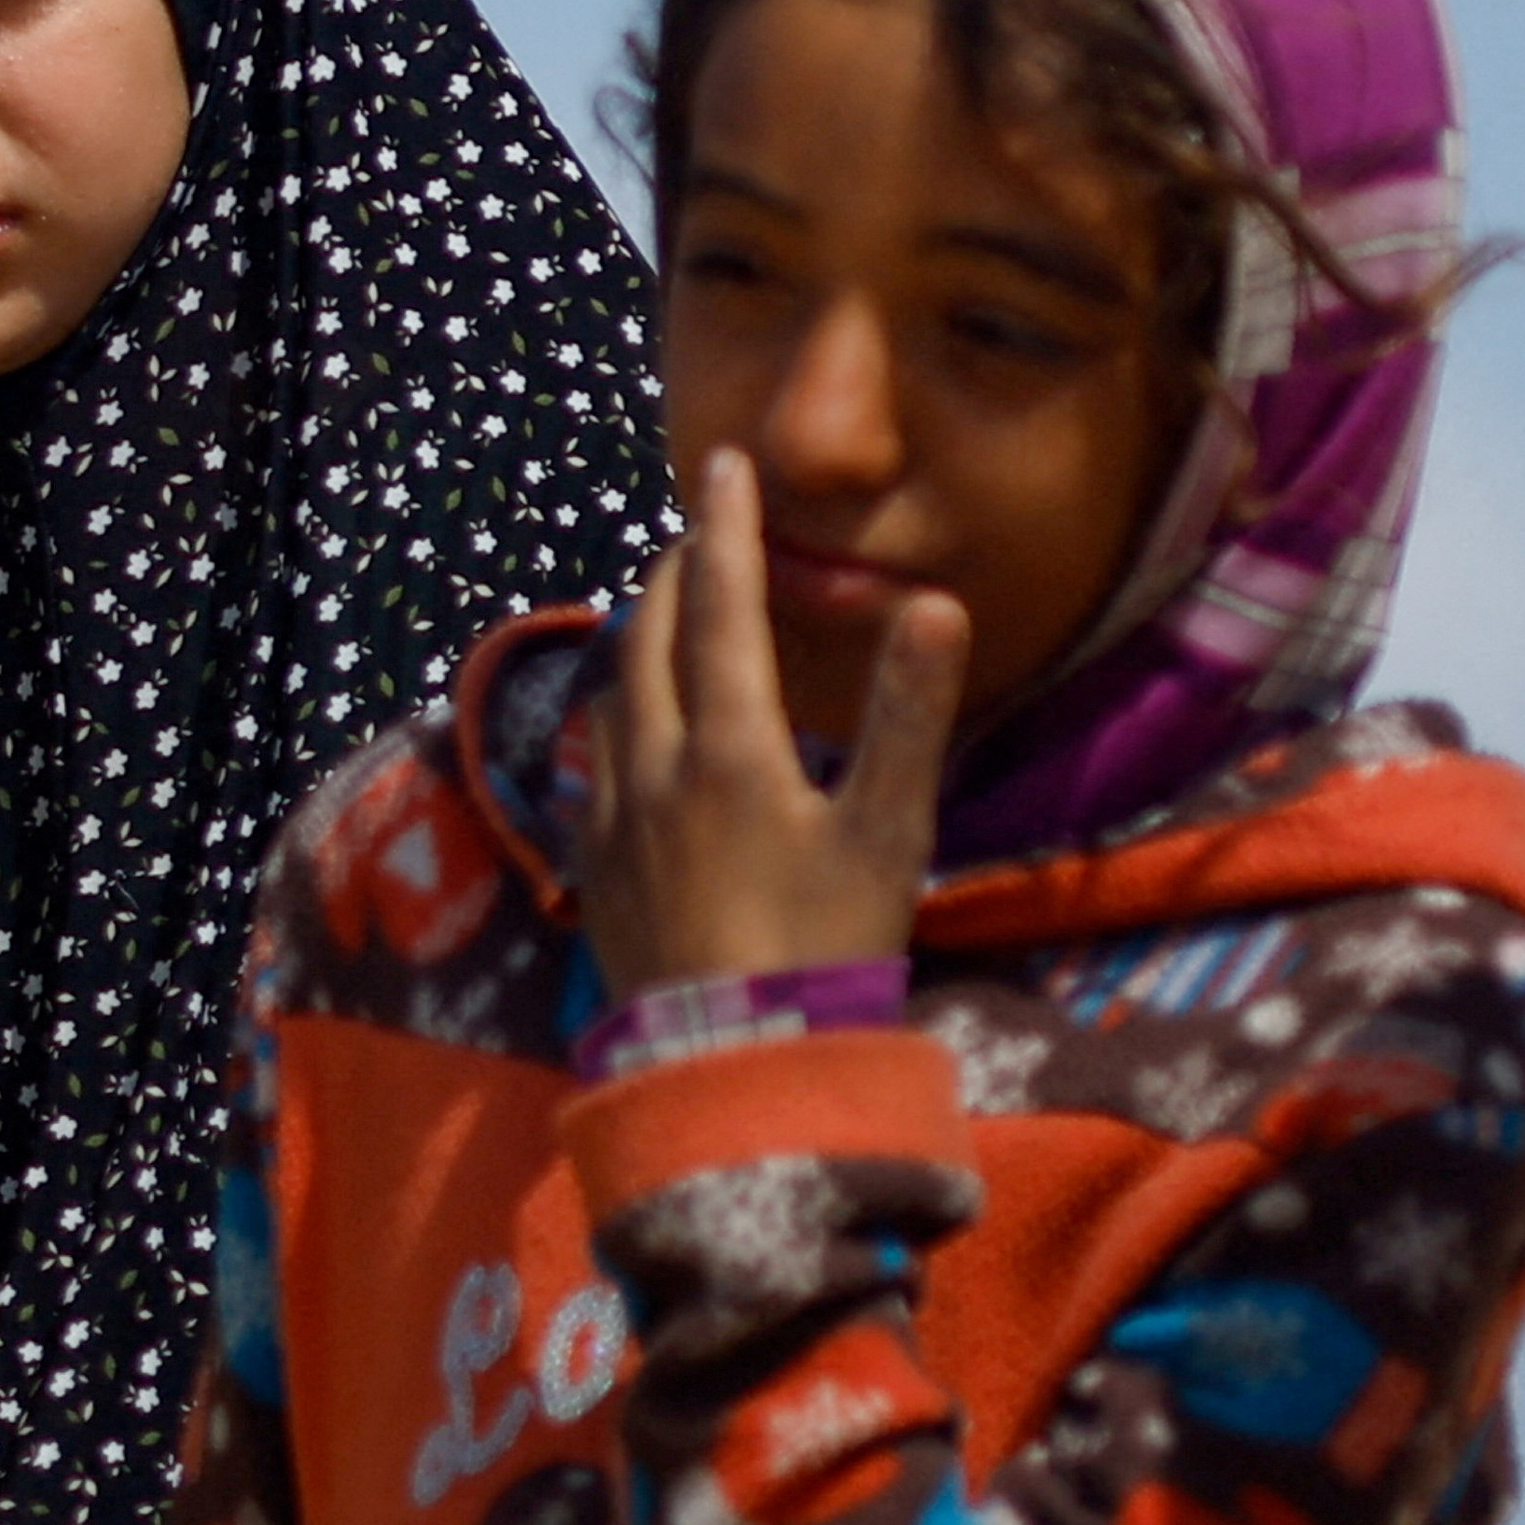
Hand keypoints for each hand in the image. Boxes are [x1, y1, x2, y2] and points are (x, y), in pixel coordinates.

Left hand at [579, 451, 962, 1001]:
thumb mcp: (888, 829)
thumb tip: (933, 603)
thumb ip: (911, 713)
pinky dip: (614, 719)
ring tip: (663, 617)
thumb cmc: (825, 946)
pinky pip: (591, 766)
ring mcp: (611, 820)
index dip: (726, 529)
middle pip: (648, 642)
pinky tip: (627, 733)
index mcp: (726, 747)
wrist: (733, 1060)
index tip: (721, 463)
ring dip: (636, 644)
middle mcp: (652, 769)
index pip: (723, 609)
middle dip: (673, 577)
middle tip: (697, 535)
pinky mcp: (593, 869)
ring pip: (610, 699)